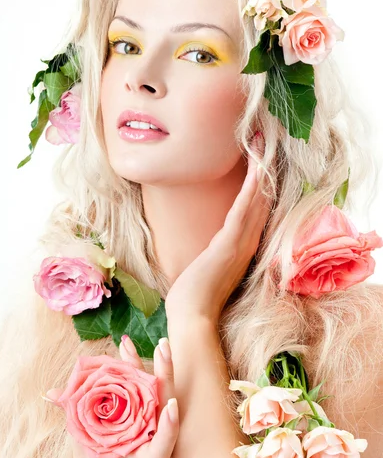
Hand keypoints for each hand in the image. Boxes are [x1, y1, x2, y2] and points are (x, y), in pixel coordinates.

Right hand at [46, 337, 178, 457]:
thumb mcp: (82, 447)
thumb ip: (72, 415)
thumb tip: (52, 392)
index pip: (162, 445)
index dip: (169, 426)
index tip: (172, 404)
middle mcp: (154, 446)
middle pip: (167, 408)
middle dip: (165, 374)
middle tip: (163, 346)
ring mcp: (158, 438)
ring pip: (166, 402)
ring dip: (162, 372)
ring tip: (160, 346)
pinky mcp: (159, 432)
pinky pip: (161, 404)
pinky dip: (157, 384)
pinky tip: (156, 365)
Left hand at [165, 132, 271, 326]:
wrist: (192, 317)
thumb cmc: (195, 294)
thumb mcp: (207, 265)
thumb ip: (214, 251)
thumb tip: (209, 241)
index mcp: (242, 245)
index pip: (257, 208)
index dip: (261, 183)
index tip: (261, 159)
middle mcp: (247, 242)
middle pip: (262, 198)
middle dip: (264, 168)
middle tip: (265, 140)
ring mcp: (240, 243)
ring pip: (256, 200)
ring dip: (260, 170)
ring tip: (261, 143)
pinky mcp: (229, 244)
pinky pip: (243, 210)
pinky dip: (251, 189)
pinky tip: (256, 169)